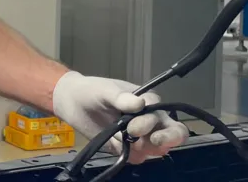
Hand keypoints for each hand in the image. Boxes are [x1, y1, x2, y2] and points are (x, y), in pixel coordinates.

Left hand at [52, 71, 188, 163]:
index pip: (163, 115)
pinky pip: (139, 157)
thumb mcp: (104, 90)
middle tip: (146, 141)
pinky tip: (119, 146)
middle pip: (174, 133)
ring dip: (146, 148)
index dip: (152, 123)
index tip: (132, 127)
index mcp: (149, 102)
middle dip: (165, 139)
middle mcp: (150, 120)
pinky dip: (132, 155)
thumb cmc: (92, 91)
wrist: (73, 102)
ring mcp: (141, 136)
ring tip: (126, 142)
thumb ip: (121, 97)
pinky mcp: (129, 148)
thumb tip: (140, 103)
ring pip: (158, 148)